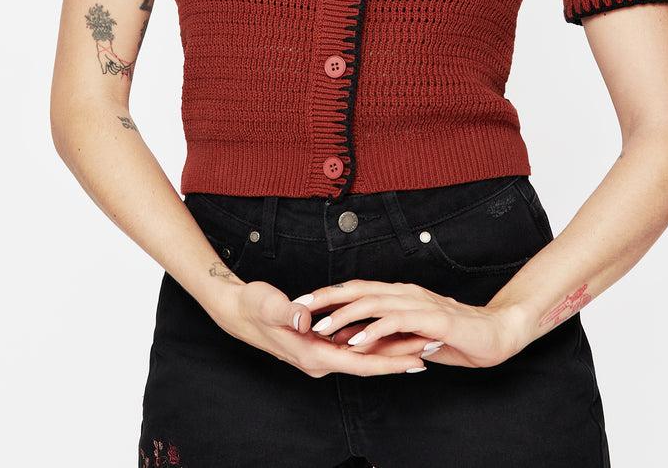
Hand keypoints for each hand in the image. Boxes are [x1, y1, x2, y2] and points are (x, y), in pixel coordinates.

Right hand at [205, 279, 428, 377]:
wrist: (236, 310)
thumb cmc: (252, 306)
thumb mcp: (268, 305)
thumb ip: (288, 312)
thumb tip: (304, 318)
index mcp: (311, 354)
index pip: (359, 362)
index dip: (389, 362)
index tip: (416, 361)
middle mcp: (318, 359)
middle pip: (367, 362)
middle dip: (399, 358)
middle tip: (431, 350)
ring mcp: (319, 353)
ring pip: (362, 355)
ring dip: (389, 351)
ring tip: (420, 343)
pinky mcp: (318, 344)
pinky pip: (352, 347)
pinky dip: (372, 343)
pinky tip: (388, 335)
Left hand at [297, 280, 522, 367]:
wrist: (496, 334)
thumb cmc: (455, 336)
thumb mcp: (413, 337)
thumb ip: (387, 335)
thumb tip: (356, 340)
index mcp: (400, 295)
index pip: (358, 289)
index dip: (331, 294)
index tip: (304, 303)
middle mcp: (406, 293)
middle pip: (359, 290)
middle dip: (328, 298)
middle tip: (300, 307)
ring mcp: (419, 303)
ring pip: (375, 303)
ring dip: (346, 315)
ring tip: (322, 327)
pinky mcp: (432, 319)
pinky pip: (398, 322)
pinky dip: (376, 330)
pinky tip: (359, 340)